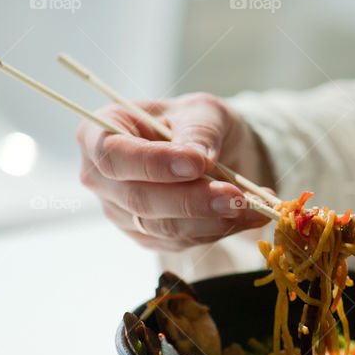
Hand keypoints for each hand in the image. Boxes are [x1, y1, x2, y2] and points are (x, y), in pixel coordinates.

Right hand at [78, 92, 272, 251]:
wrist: (210, 151)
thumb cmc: (196, 123)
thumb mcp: (202, 112)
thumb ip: (198, 132)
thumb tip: (199, 158)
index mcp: (99, 135)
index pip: (115, 156)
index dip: (154, 164)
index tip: (197, 164)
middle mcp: (101, 179)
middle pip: (140, 200)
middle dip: (193, 201)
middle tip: (237, 197)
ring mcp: (122, 213)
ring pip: (164, 228)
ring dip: (214, 221)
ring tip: (255, 206)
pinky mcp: (148, 237)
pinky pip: (182, 242)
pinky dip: (221, 231)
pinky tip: (250, 216)